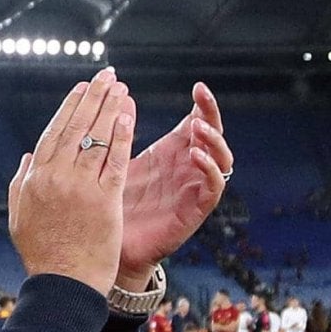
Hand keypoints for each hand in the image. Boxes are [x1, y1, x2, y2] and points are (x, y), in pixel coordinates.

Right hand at [8, 68, 136, 294]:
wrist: (62, 284)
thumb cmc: (42, 254)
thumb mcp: (19, 216)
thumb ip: (20, 182)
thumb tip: (29, 156)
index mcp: (35, 178)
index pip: (55, 132)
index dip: (70, 107)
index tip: (82, 88)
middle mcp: (56, 177)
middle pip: (78, 127)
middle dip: (94, 97)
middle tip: (106, 76)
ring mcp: (81, 187)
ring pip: (98, 138)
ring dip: (110, 109)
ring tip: (121, 88)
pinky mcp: (105, 201)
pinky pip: (116, 161)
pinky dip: (122, 136)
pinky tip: (129, 116)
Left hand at [116, 82, 232, 290]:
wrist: (108, 244)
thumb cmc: (113, 201)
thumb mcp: (117, 160)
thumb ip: (122, 133)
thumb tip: (117, 96)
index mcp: (172, 153)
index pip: (196, 122)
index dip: (203, 105)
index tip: (198, 87)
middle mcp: (188, 168)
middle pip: (214, 137)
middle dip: (212, 115)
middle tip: (202, 99)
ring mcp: (193, 189)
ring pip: (221, 160)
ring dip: (213, 141)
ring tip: (197, 127)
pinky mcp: (194, 211)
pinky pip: (213, 188)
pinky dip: (208, 170)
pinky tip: (195, 156)